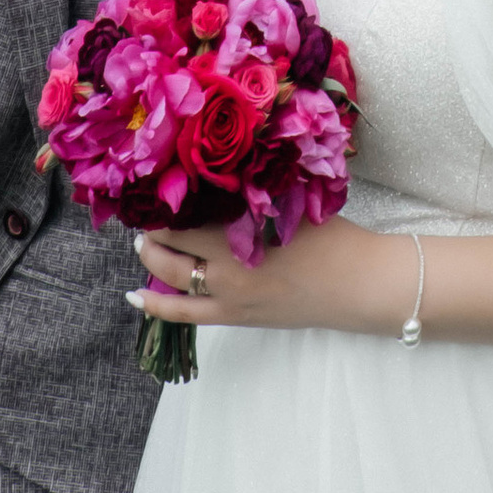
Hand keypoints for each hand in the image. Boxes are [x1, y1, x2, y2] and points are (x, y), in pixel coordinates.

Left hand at [132, 214, 403, 334]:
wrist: (355, 283)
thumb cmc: (330, 235)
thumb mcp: (290, 204)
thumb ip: (253, 193)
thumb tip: (220, 174)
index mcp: (243, 233)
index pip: (187, 217)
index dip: (165, 203)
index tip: (153, 187)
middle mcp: (228, 267)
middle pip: (173, 249)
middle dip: (153, 233)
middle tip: (144, 215)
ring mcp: (229, 297)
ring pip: (172, 282)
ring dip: (151, 263)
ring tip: (141, 246)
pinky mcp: (235, 317)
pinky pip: (185, 315)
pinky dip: (157, 306)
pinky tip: (136, 298)